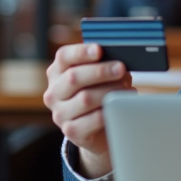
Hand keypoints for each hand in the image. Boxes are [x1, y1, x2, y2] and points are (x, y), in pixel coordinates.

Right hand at [44, 43, 133, 177]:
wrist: (97, 129)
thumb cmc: (99, 93)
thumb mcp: (98, 77)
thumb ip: (103, 65)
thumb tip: (119, 59)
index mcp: (57, 72)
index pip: (63, 56)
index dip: (81, 52)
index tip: (99, 50)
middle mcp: (54, 92)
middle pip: (74, 77)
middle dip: (101, 71)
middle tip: (121, 68)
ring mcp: (59, 113)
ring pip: (85, 98)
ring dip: (110, 91)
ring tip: (127, 89)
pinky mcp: (71, 131)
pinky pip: (93, 119)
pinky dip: (109, 110)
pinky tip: (120, 105)